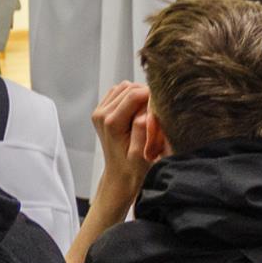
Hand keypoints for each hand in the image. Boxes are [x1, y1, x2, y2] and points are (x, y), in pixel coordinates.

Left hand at [91, 81, 161, 210]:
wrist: (120, 175)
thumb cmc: (133, 168)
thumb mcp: (141, 154)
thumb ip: (143, 130)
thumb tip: (147, 112)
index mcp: (112, 123)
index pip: (134, 94)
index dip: (151, 95)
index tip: (162, 105)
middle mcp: (102, 114)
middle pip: (129, 87)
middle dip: (145, 94)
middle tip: (155, 110)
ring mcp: (99, 111)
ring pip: (124, 87)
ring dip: (138, 94)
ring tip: (147, 111)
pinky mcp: (102, 110)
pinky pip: (118, 92)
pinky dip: (130, 96)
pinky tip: (137, 110)